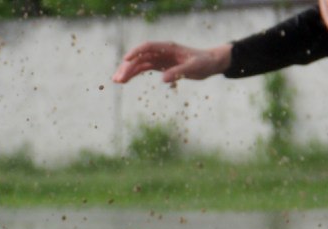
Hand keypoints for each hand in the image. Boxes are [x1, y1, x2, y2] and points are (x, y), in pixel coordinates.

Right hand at [112, 41, 229, 83]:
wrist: (210, 63)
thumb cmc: (204, 62)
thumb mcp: (193, 67)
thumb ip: (178, 72)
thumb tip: (163, 79)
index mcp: (168, 48)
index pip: (148, 46)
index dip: (135, 52)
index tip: (125, 60)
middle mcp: (161, 51)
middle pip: (139, 57)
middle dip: (127, 67)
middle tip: (118, 79)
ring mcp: (159, 58)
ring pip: (139, 63)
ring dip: (127, 71)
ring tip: (117, 81)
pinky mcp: (160, 65)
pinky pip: (143, 68)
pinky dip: (134, 74)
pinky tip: (125, 81)